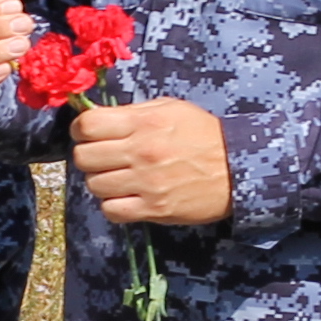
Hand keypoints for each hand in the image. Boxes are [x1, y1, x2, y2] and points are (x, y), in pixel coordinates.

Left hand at [72, 97, 230, 227]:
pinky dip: (113, 205)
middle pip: (84, 157)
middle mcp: (141, 152)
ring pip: (95, 185)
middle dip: (89, 156)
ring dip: (102, 182)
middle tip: (103, 157)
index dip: (81, 129)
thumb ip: (133, 112)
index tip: (89, 133)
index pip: (88, 126)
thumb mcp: (171, 109)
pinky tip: (126, 197)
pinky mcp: (154, 208)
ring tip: (119, 178)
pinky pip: (112, 210)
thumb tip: (97, 118)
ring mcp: (146, 183)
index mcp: (143, 123)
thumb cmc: (204, 134)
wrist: (239, 168)